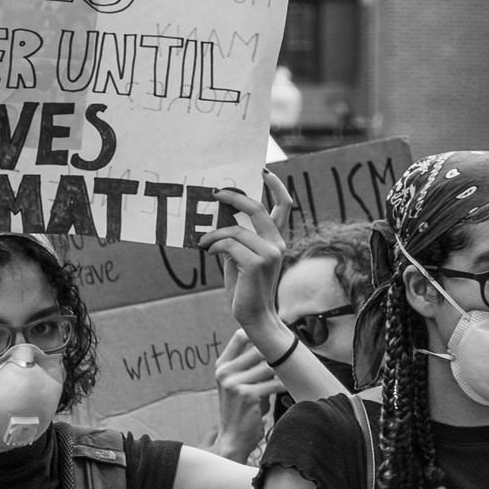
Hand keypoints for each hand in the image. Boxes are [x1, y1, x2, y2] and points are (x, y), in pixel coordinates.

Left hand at [202, 171, 301, 350]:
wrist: (255, 317)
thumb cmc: (246, 289)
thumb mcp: (240, 259)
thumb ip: (237, 241)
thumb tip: (220, 223)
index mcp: (277, 241)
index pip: (284, 206)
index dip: (276, 186)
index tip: (264, 171)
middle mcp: (277, 244)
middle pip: (257, 208)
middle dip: (234, 196)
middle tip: (215, 192)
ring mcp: (270, 253)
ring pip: (235, 230)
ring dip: (214, 235)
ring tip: (204, 244)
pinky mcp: (256, 263)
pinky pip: (229, 245)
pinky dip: (214, 246)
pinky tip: (208, 252)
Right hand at [211, 331, 281, 461]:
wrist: (233, 438)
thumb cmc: (242, 410)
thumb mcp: (238, 384)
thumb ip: (250, 366)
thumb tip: (276, 346)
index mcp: (222, 366)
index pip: (239, 337)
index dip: (259, 333)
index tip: (276, 335)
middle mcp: (225, 372)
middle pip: (258, 350)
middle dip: (278, 354)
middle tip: (294, 354)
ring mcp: (234, 384)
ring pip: (269, 367)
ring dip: (283, 371)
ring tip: (293, 373)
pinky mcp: (248, 395)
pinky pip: (274, 384)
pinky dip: (284, 386)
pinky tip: (289, 388)